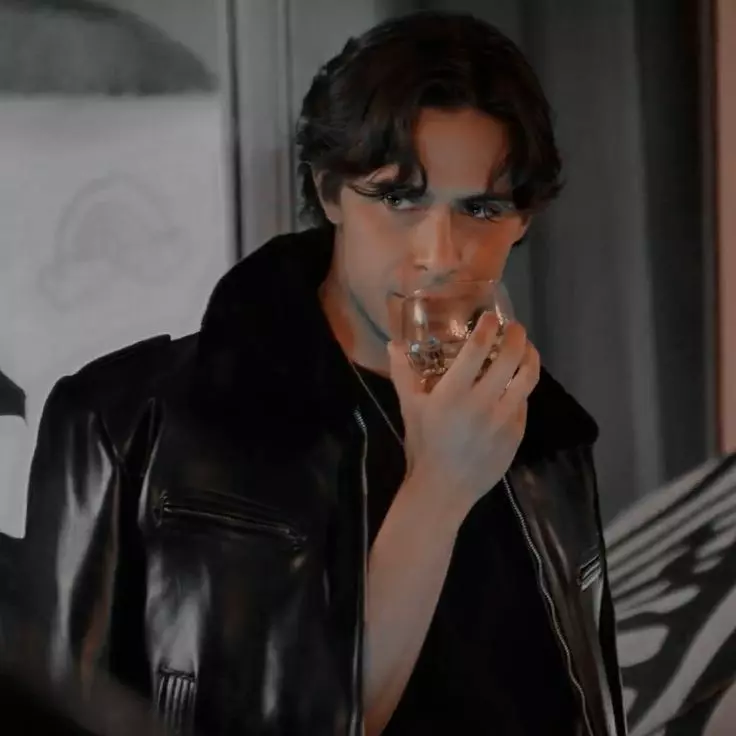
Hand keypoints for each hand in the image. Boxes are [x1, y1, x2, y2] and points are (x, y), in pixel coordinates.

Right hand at [388, 313, 539, 521]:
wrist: (444, 488)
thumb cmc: (423, 445)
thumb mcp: (409, 407)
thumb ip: (402, 373)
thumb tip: (394, 343)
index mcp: (454, 392)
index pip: (478, 348)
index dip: (488, 327)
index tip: (490, 316)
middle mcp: (483, 402)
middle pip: (511, 357)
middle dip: (516, 336)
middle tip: (514, 328)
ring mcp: (504, 418)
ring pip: (528, 378)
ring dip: (530, 357)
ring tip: (526, 349)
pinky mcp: (516, 433)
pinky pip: (525, 402)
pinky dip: (523, 387)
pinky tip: (517, 383)